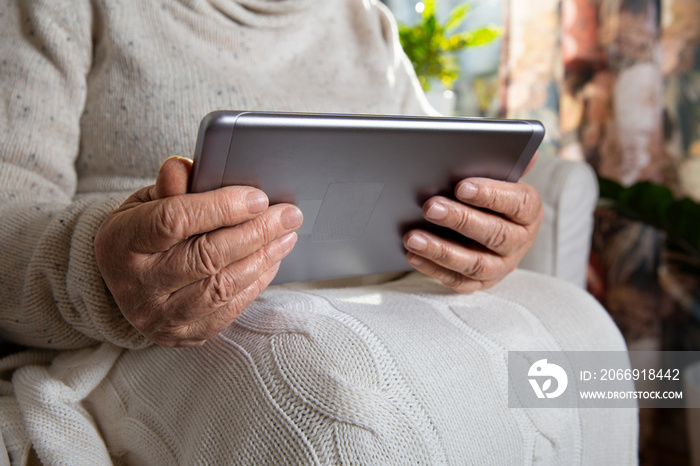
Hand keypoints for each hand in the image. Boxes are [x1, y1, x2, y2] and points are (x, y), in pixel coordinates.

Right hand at [94, 157, 302, 346]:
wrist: (123, 283)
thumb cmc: (142, 233)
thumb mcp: (145, 202)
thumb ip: (170, 185)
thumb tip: (189, 167)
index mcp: (121, 241)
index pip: (175, 220)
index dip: (221, 207)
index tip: (258, 197)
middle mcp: (137, 284)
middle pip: (206, 257)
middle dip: (256, 232)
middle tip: (288, 215)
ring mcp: (158, 316)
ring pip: (222, 287)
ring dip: (262, 259)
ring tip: (286, 236)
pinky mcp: (182, 335)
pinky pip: (228, 310)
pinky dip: (255, 283)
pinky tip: (271, 261)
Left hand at [402, 177, 542, 292]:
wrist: (484, 227)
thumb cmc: (487, 195)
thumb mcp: (498, 177)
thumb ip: (506, 163)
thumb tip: (529, 153)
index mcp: (528, 211)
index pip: (518, 203)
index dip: (491, 195)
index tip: (462, 187)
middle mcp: (519, 241)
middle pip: (494, 234)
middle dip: (460, 220)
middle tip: (430, 207)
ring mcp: (500, 266)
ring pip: (474, 263)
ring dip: (441, 250)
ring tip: (413, 237)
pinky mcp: (479, 283)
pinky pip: (457, 281)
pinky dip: (433, 269)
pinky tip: (413, 255)